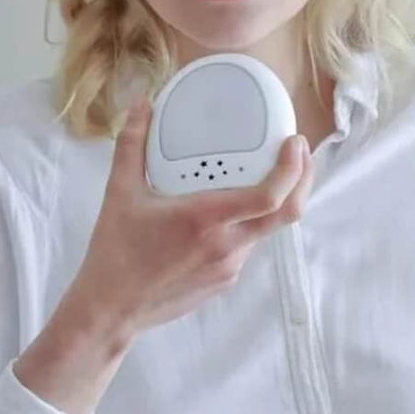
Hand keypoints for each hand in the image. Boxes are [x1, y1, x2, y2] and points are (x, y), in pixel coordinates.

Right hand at [71, 97, 312, 341]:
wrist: (112, 309)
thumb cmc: (115, 253)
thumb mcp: (119, 193)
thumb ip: (132, 144)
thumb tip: (142, 104)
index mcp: (205, 220)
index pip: (268, 198)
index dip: (292, 169)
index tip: (295, 143)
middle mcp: (226, 246)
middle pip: (286, 214)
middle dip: (301, 179)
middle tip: (298, 151)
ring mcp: (230, 267)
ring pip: (266, 230)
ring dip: (271, 203)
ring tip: (261, 175)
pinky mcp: (226, 281)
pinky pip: (247, 246)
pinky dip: (247, 224)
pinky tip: (226, 212)